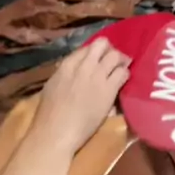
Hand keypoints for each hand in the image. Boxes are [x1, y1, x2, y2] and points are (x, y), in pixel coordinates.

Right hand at [35, 38, 130, 154]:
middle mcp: (84, 65)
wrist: (59, 129)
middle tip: (112, 60)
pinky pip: (123, 73)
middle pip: (102, 45)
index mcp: (67, 65)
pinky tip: (123, 81)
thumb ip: (64, 75)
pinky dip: (125, 74)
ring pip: (116, 56)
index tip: (99, 58)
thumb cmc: (50, 113)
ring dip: (120, 61)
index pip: (86, 48)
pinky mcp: (110, 89)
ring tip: (120, 68)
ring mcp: (98, 75)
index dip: (94, 52)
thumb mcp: (52, 86)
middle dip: (109, 50)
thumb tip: (74, 73)